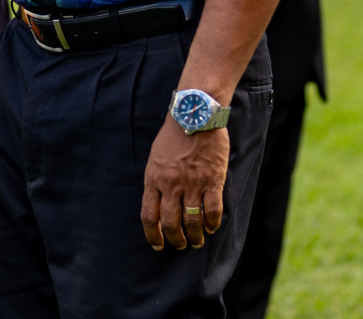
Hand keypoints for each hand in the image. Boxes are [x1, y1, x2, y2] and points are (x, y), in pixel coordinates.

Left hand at [140, 119, 227, 250]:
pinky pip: (213, 210)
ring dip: (195, 236)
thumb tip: (158, 206)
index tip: (158, 244)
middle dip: (175, 239)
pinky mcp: (212, 181)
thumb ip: (156, 182)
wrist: (194, 116)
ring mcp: (192, 184)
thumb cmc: (173, 136)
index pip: (149, 215)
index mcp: (154, 179)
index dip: (153, 234)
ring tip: (197, 241)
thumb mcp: (155, 159)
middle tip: (181, 245)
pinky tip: (212, 228)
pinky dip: (212, 224)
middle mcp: (171, 185)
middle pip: (171, 223)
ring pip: (192, 221)